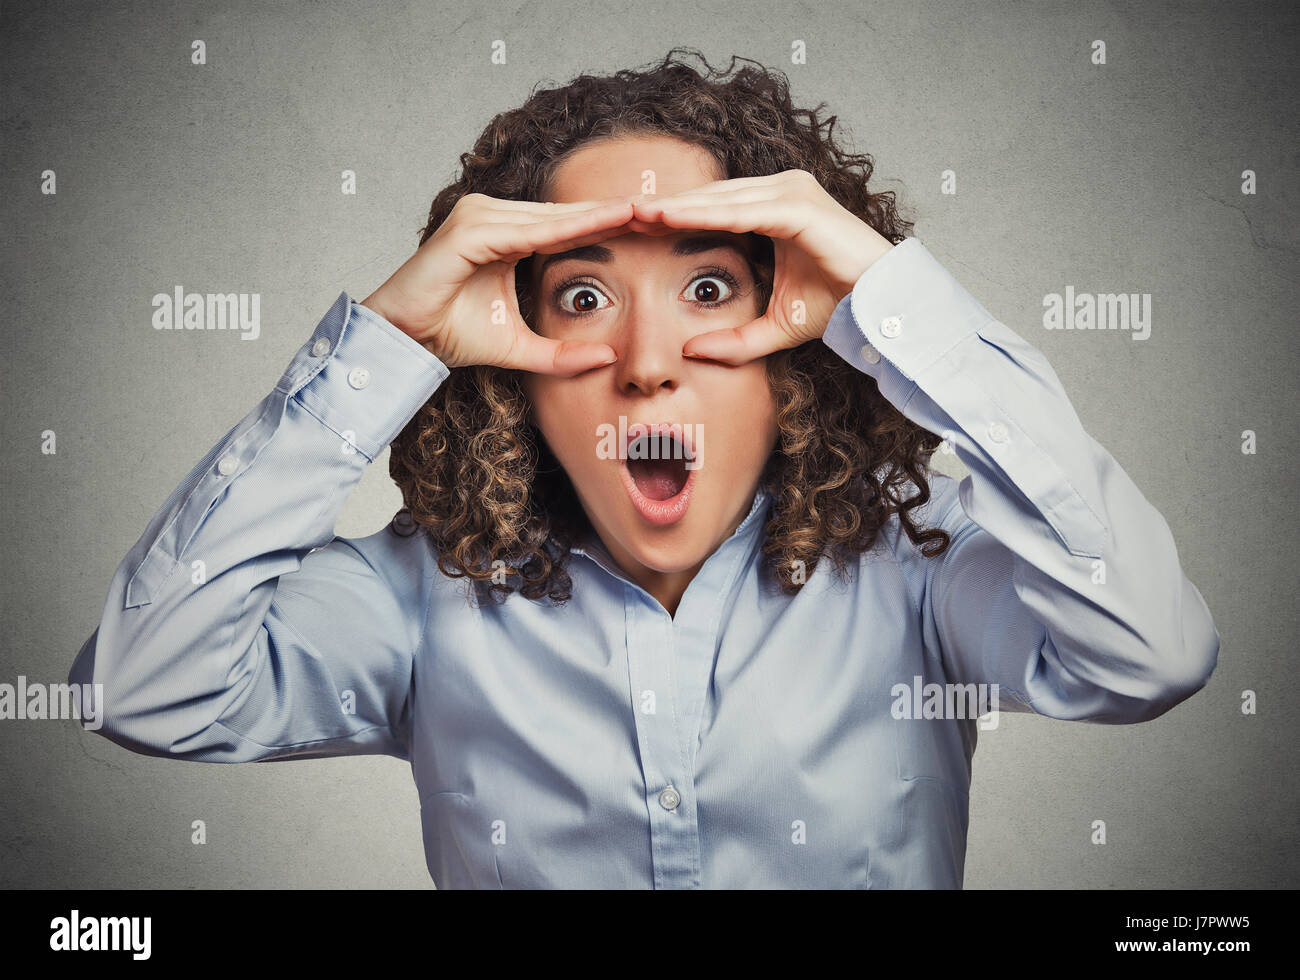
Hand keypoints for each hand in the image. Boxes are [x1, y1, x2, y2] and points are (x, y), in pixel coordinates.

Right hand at [361, 194, 638, 374]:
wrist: (405, 339)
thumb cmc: (453, 336)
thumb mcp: (520, 347)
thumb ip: (560, 354)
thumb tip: (605, 360)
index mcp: (506, 233)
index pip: (567, 225)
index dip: (608, 225)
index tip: (652, 225)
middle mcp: (493, 215)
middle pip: (565, 213)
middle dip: (611, 211)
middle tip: (662, 206)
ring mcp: (479, 216)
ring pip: (552, 216)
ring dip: (597, 214)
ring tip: (641, 210)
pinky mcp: (469, 230)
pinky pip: (528, 230)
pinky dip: (566, 228)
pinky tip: (601, 223)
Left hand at [631, 170, 895, 364]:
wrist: (879, 306)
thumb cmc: (836, 308)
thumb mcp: (775, 328)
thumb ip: (736, 341)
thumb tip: (692, 352)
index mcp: (774, 208)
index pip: (713, 208)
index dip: (673, 217)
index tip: (633, 228)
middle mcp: (781, 191)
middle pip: (711, 197)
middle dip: (666, 207)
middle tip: (619, 215)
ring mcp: (791, 192)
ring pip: (719, 199)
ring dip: (676, 206)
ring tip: (634, 213)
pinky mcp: (798, 205)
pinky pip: (741, 210)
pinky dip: (703, 213)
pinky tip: (669, 218)